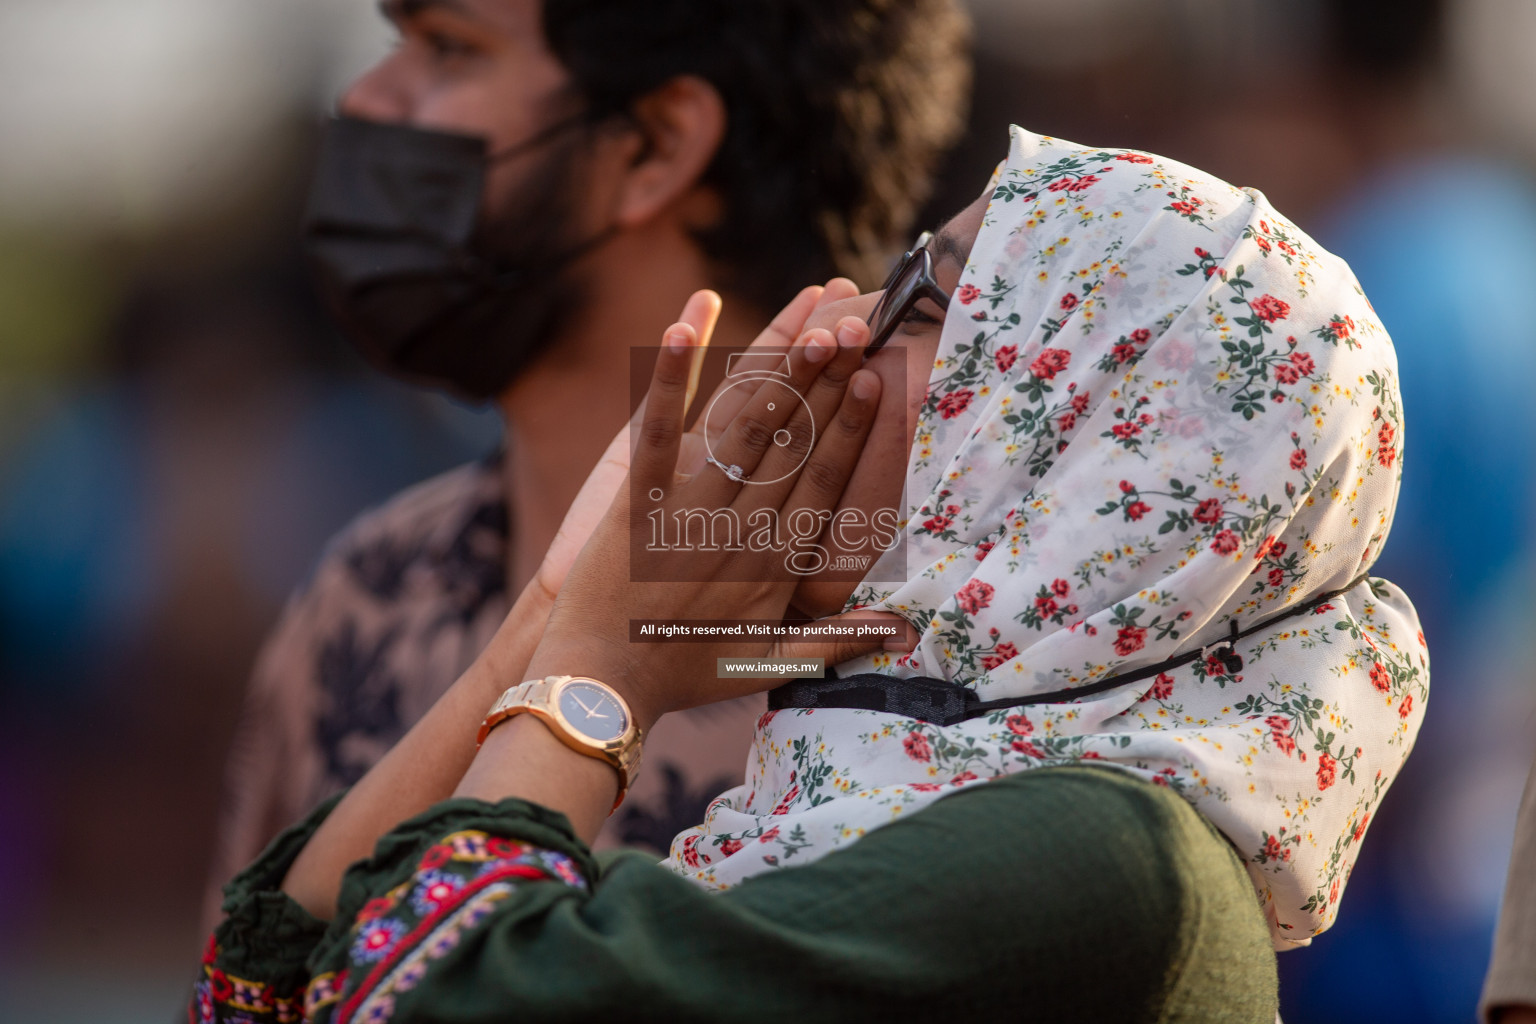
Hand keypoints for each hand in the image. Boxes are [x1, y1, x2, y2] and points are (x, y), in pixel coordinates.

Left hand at [525, 304, 903, 729]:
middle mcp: (742, 528)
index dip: (853, 428)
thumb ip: (838, 642)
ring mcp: (688, 510)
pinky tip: (681, 329)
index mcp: (778, 562)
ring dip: (778, 373)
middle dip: (827, 382)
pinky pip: (656, 429)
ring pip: (744, 429)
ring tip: (810, 323)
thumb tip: (904, 629)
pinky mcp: (636, 499)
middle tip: (857, 327)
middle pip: (795, 443)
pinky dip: (668, 379)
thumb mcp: (771, 662)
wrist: (604, 686)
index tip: (878, 380)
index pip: (826, 481)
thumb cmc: (686, 676)